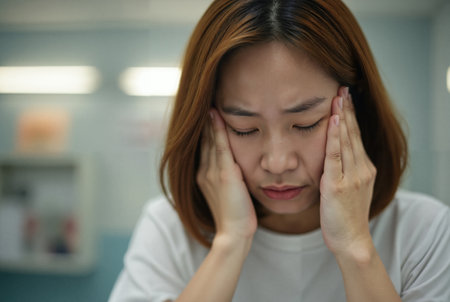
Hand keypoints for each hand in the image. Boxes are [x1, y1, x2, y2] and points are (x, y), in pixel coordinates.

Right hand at [196, 109, 256, 241]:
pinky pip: (219, 147)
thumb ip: (226, 176)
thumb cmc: (236, 215)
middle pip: (202, 140)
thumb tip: (234, 163)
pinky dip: (217, 130)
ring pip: (209, 140)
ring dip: (208, 120)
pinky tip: (216, 115)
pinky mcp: (224, 174)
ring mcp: (212, 172)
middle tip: (204, 100)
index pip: (203, 147)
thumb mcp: (228, 193)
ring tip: (208, 101)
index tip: (207, 113)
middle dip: (203, 121)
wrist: (234, 233)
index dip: (204, 130)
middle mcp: (203, 171)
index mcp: (203, 176)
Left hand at [319, 87, 376, 257]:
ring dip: (343, 117)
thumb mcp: (348, 189)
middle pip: (353, 134)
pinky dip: (336, 137)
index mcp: (363, 169)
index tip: (345, 98)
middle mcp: (361, 169)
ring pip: (347, 141)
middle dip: (347, 110)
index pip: (356, 137)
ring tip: (339, 96)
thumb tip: (333, 156)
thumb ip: (343, 171)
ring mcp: (352, 177)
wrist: (351, 240)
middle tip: (343, 87)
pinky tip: (335, 120)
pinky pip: (335, 156)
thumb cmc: (345, 217)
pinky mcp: (338, 185)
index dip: (351, 117)